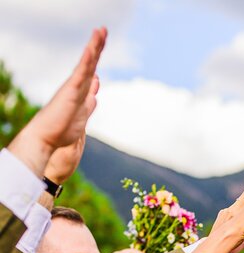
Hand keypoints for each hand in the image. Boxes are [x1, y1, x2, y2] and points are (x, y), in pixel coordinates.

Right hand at [9, 28, 105, 175]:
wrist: (46, 137)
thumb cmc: (61, 130)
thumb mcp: (82, 116)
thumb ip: (89, 104)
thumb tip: (95, 96)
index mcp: (80, 92)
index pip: (90, 71)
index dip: (96, 57)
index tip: (101, 44)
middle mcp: (77, 86)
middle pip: (90, 63)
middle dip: (97, 47)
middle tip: (104, 30)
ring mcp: (74, 88)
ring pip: (86, 64)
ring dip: (94, 47)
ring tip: (101, 31)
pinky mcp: (71, 91)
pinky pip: (80, 73)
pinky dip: (87, 61)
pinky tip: (92, 49)